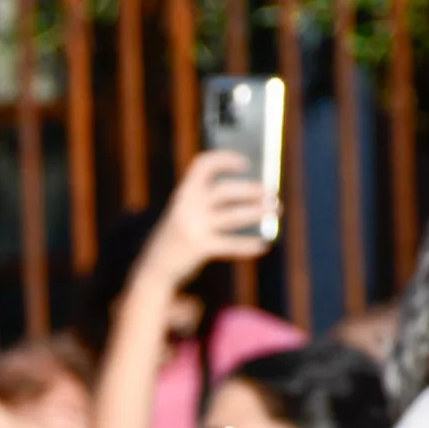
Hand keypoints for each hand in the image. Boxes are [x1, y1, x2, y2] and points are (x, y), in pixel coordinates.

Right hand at [133, 152, 276, 291]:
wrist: (153, 268)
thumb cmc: (178, 237)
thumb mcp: (185, 213)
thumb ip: (208, 201)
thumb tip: (253, 195)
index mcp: (182, 192)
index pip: (203, 165)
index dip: (225, 159)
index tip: (246, 163)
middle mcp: (185, 205)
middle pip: (225, 190)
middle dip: (252, 190)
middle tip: (272, 194)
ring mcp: (192, 226)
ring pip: (233, 215)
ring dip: (257, 212)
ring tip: (275, 211)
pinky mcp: (198, 247)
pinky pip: (230, 244)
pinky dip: (248, 245)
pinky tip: (263, 245)